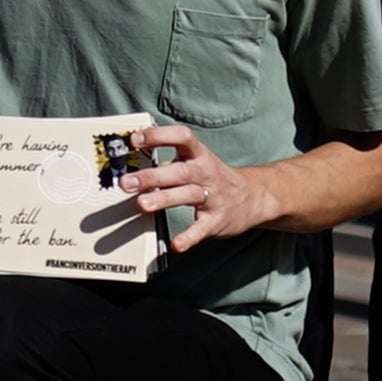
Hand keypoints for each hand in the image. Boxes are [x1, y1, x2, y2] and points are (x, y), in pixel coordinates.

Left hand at [114, 123, 268, 251]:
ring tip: (141, 204)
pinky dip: (189, 237)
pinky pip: (201, 229)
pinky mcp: (217, 220)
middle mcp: (206, 173)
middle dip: (152, 176)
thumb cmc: (213, 177)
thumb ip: (168, 162)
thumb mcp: (197, 161)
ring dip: (164, 199)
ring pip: (187, 196)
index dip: (159, 136)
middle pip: (179, 171)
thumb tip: (132, 159)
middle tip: (126, 182)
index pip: (182, 138)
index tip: (135, 140)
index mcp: (199, 155)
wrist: (255, 197)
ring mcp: (213, 197)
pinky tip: (176, 244)